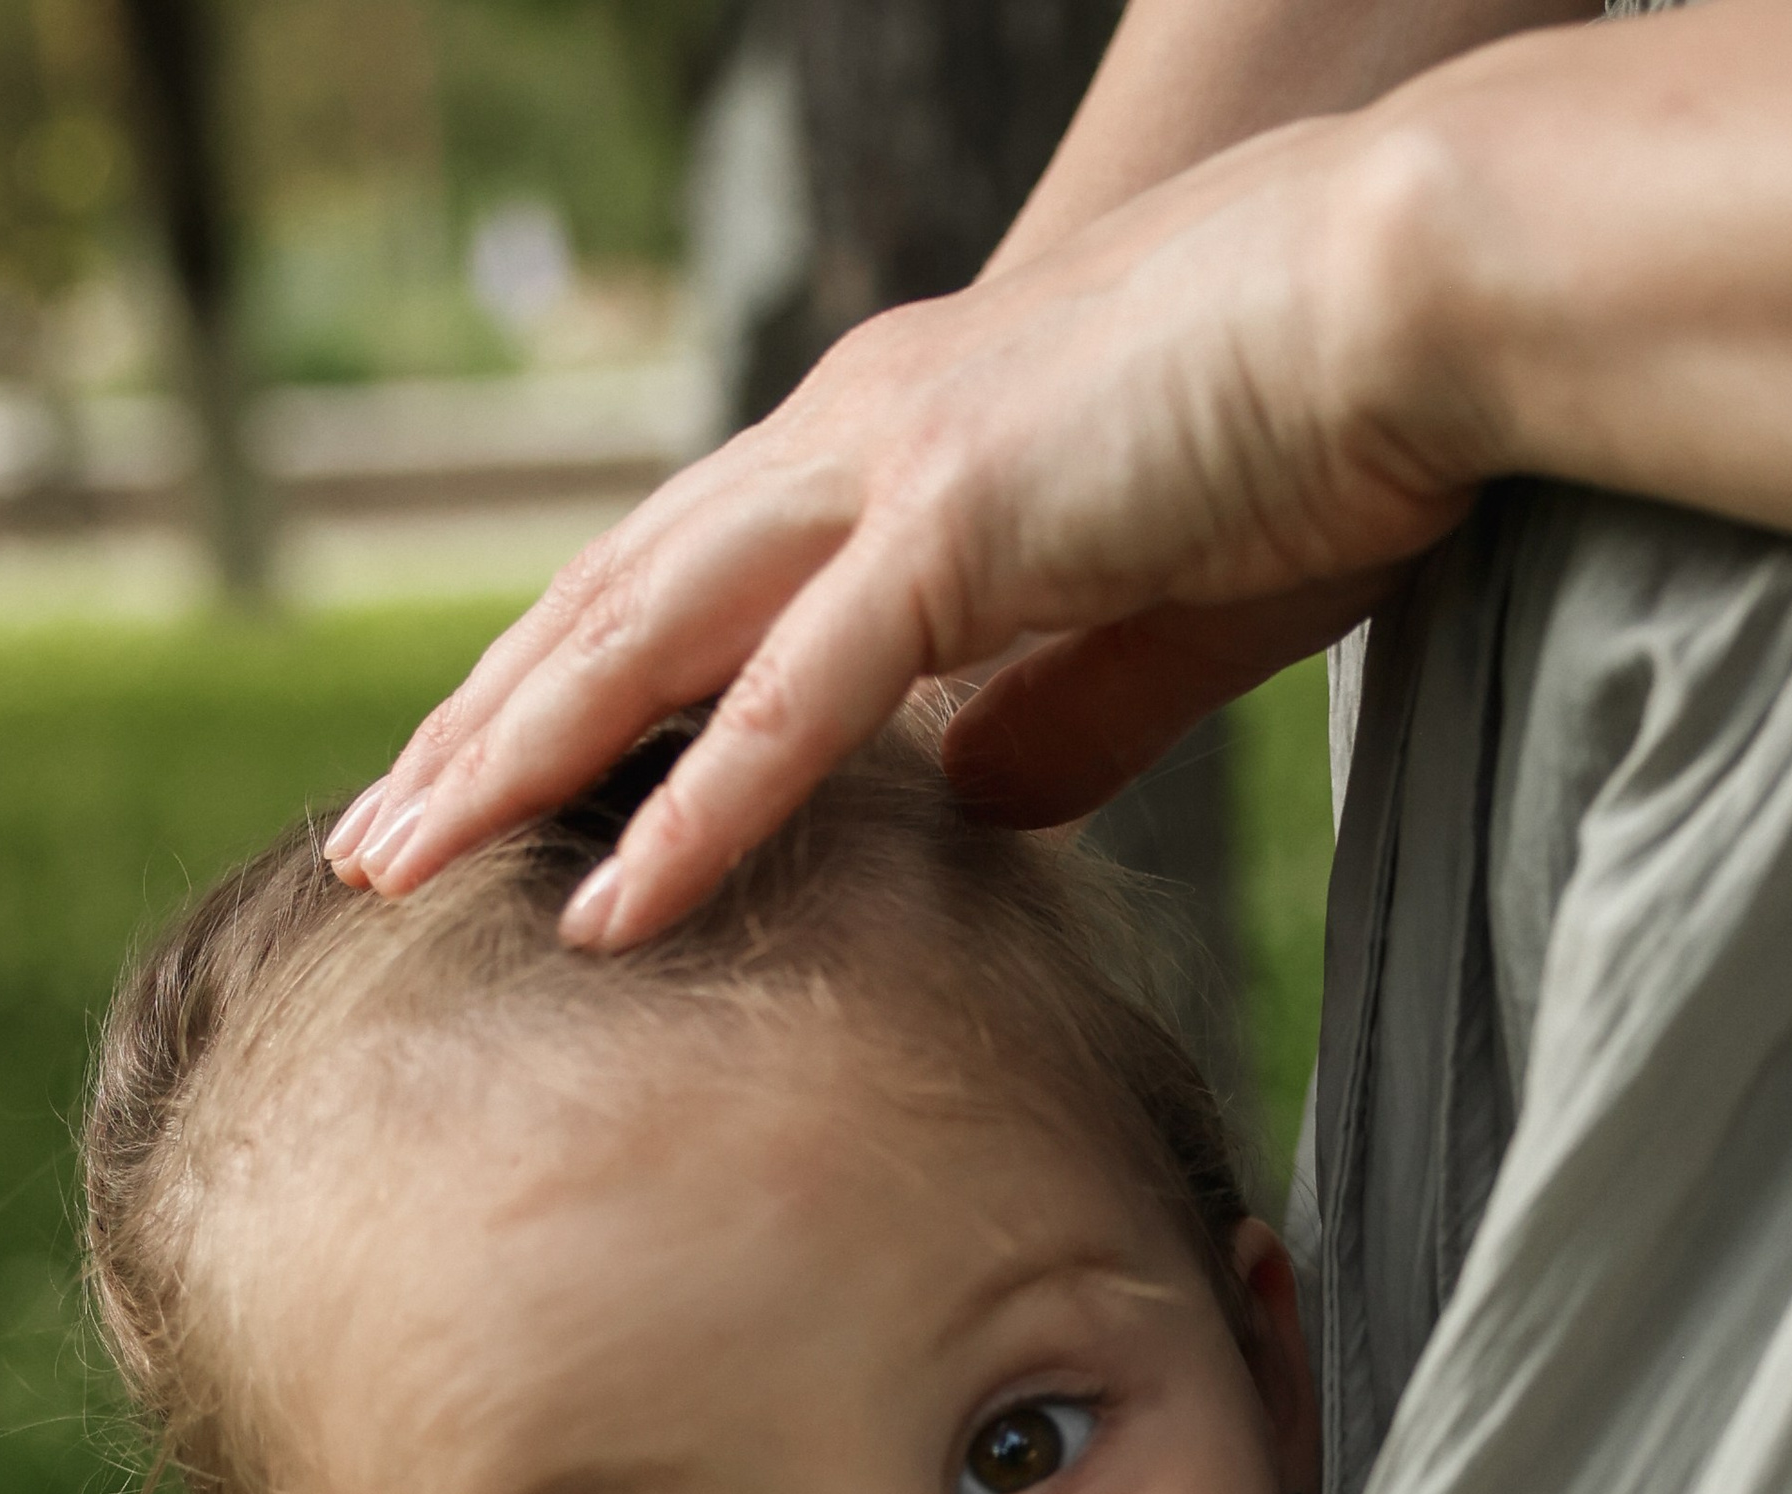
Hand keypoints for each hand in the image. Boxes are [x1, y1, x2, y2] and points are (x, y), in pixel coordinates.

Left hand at [323, 115, 1473, 943]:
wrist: (1422, 287)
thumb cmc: (1323, 431)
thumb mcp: (1159, 608)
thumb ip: (1053, 708)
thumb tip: (973, 806)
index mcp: (894, 443)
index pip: (682, 580)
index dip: (566, 685)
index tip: (479, 787)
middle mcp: (851, 434)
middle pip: (613, 599)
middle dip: (479, 727)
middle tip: (368, 849)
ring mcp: (891, 469)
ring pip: (645, 637)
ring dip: (511, 763)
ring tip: (397, 874)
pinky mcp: (959, 523)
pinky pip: (789, 702)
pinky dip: (689, 811)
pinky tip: (604, 908)